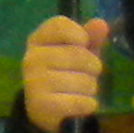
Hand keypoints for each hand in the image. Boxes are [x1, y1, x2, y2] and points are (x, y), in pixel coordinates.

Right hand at [20, 13, 111, 132]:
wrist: (45, 109)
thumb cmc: (65, 73)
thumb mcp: (79, 52)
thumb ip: (91, 37)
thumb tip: (101, 23)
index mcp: (38, 39)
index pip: (60, 24)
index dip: (80, 34)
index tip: (83, 45)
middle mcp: (32, 58)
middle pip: (79, 54)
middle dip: (93, 67)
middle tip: (85, 74)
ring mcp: (34, 81)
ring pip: (83, 81)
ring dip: (90, 88)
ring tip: (79, 90)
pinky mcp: (42, 105)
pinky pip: (81, 102)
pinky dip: (88, 104)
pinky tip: (79, 104)